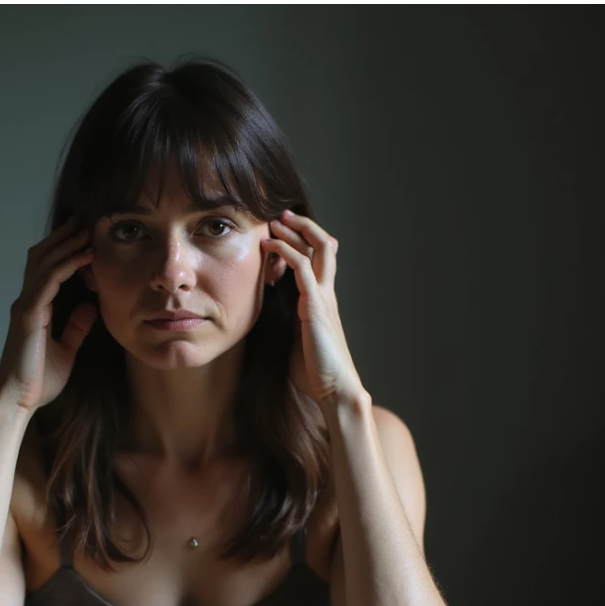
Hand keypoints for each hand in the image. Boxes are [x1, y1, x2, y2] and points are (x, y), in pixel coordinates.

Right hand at [0, 217, 98, 413]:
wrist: (18, 401)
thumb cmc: (37, 381)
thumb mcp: (66, 350)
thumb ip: (75, 328)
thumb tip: (89, 309)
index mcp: (33, 310)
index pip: (45, 270)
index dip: (62, 250)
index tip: (83, 237)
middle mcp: (26, 303)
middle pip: (42, 258)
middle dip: (63, 238)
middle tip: (84, 221)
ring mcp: (25, 307)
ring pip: (44, 263)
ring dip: (66, 244)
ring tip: (86, 230)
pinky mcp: (29, 315)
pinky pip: (49, 281)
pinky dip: (67, 264)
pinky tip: (84, 255)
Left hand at [262, 210, 365, 403]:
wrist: (335, 390)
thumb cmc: (316, 373)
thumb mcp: (297, 342)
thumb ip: (289, 325)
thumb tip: (269, 322)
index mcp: (323, 302)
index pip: (320, 261)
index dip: (304, 242)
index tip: (281, 231)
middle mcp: (327, 294)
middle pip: (324, 247)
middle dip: (303, 226)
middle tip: (280, 215)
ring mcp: (323, 298)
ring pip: (317, 249)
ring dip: (294, 230)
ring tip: (273, 220)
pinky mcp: (315, 306)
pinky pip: (302, 267)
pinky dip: (285, 250)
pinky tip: (269, 244)